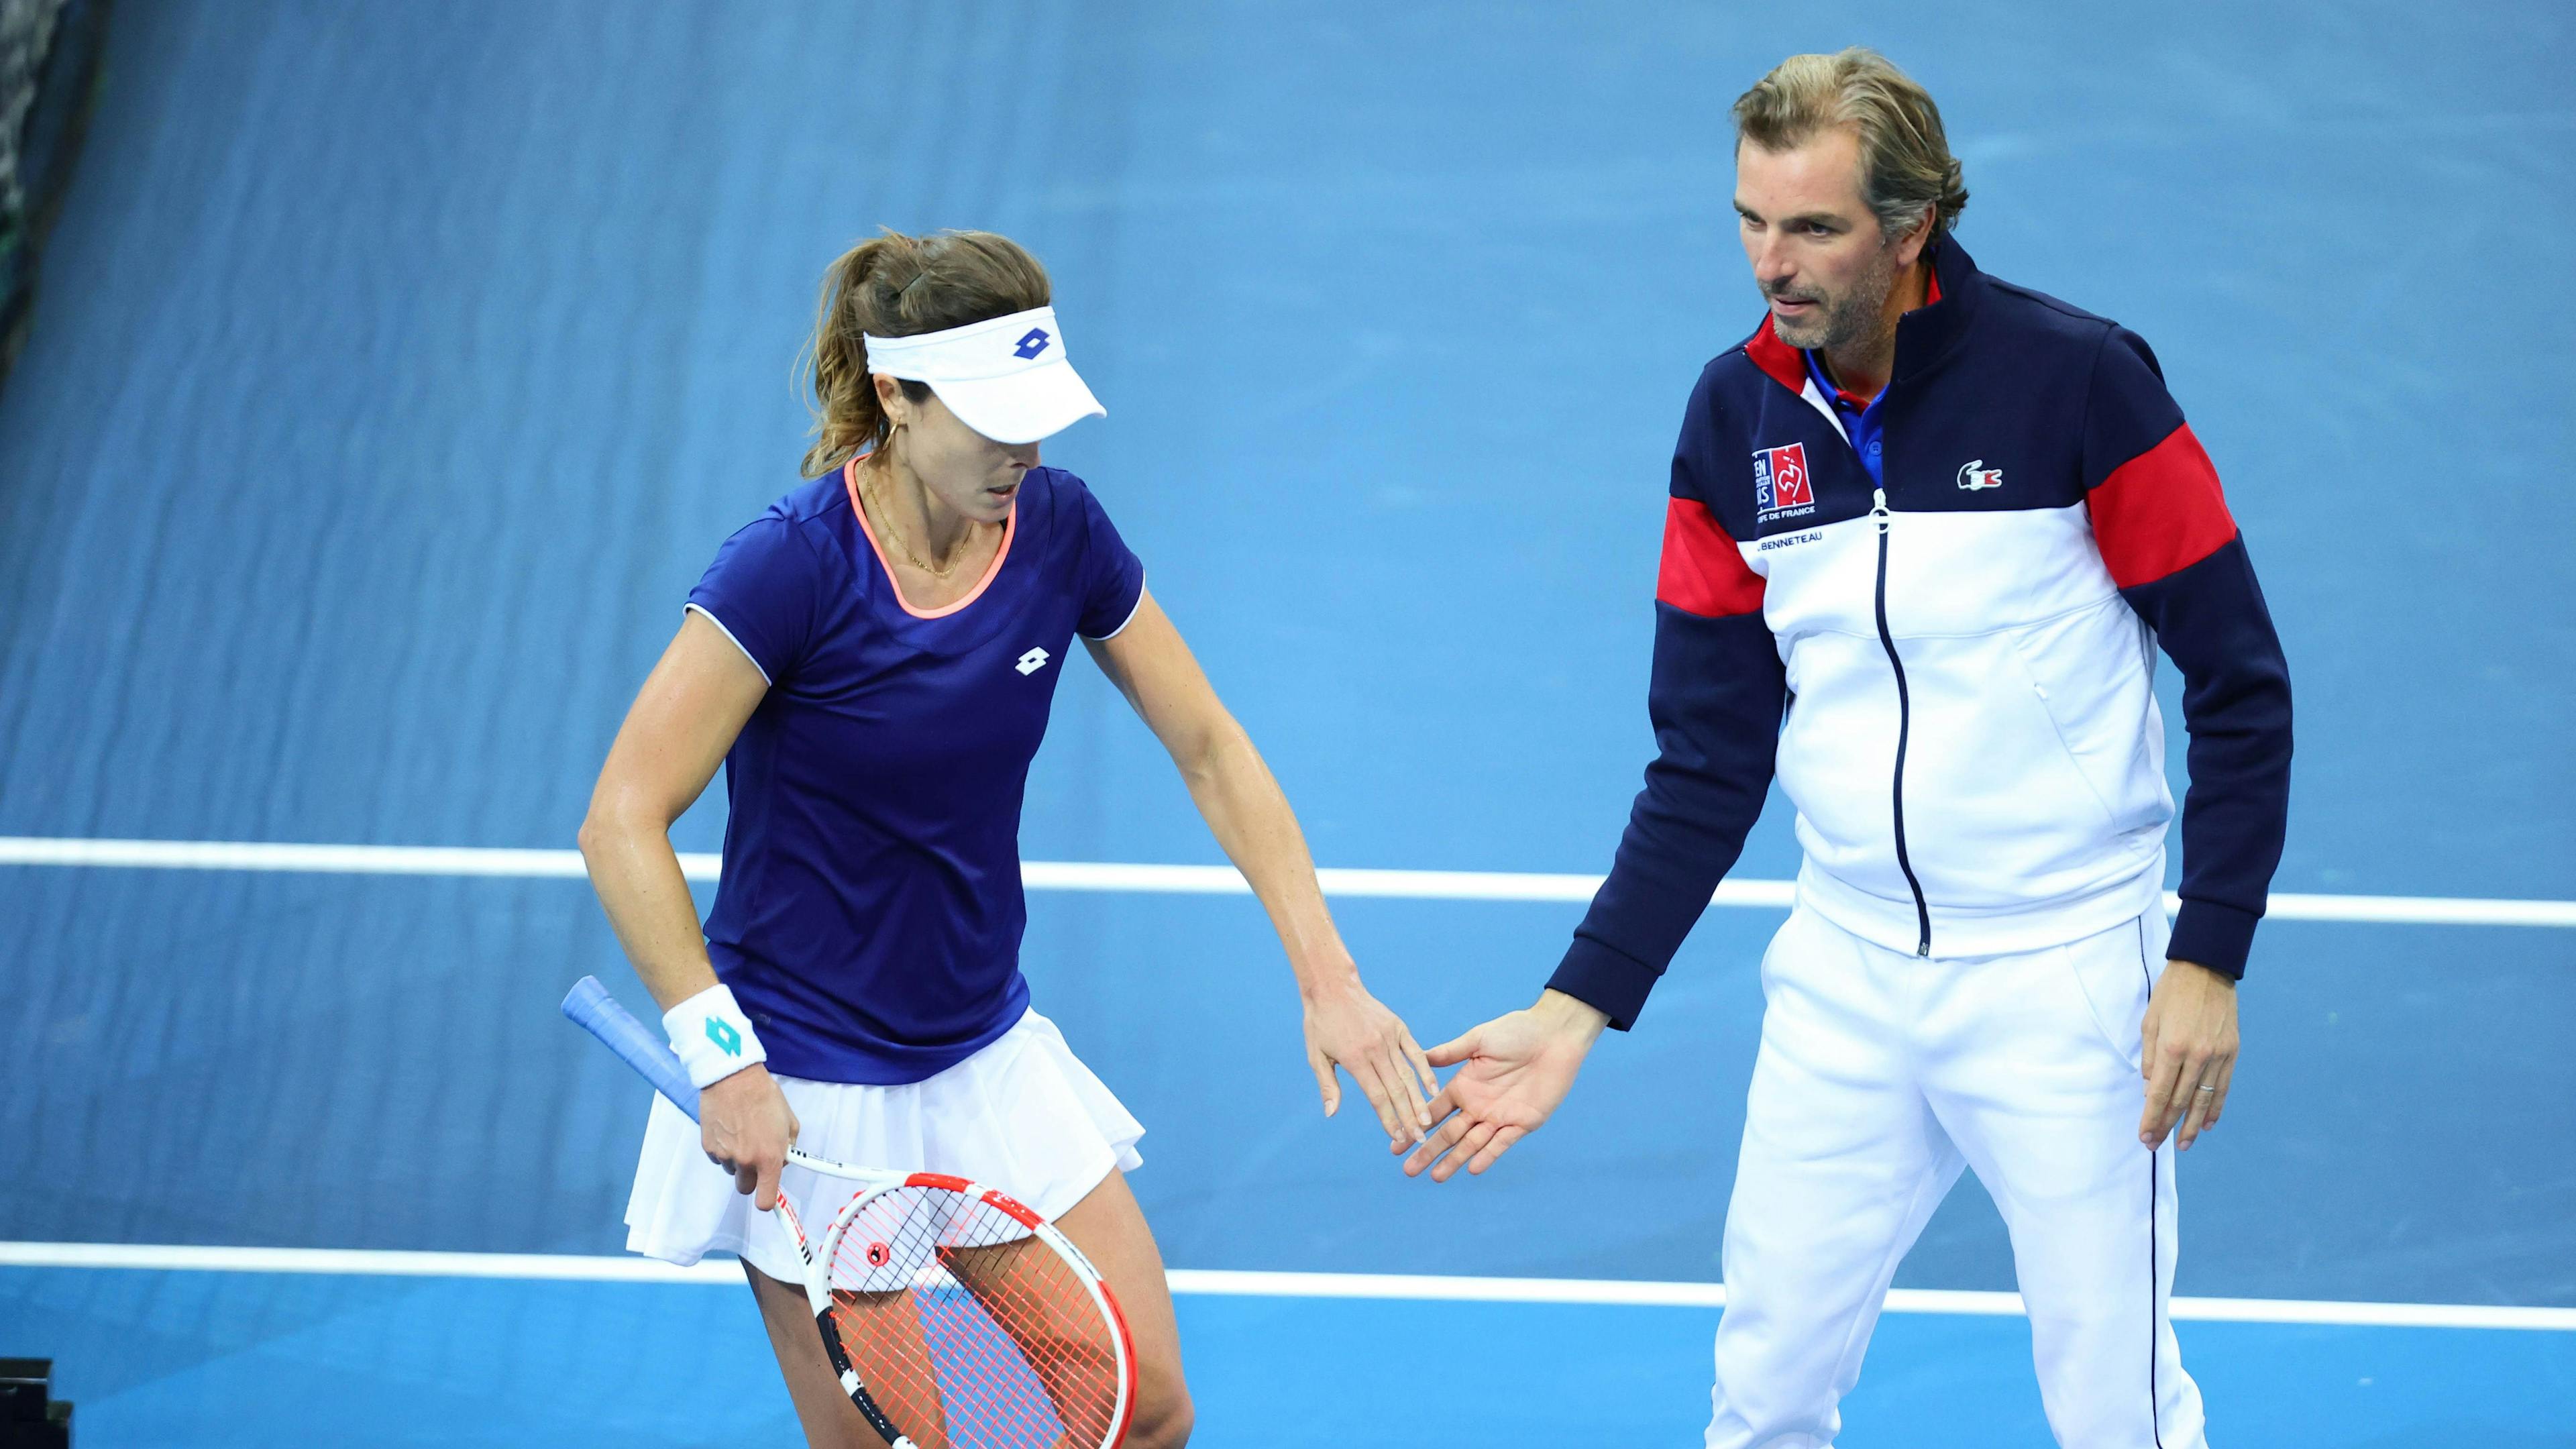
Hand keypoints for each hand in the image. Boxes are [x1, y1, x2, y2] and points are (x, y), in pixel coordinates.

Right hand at [701, 1064, 799, 1209]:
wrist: (733, 1078)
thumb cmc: (765, 1096)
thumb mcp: (789, 1122)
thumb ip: (789, 1147)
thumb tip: (784, 1160)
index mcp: (769, 1158)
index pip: (765, 1200)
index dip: (768, 1201)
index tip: (768, 1195)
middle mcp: (745, 1162)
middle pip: (746, 1188)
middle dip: (752, 1177)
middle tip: (756, 1157)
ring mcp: (724, 1156)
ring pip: (732, 1171)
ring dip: (738, 1161)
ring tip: (742, 1134)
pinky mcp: (708, 1147)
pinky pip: (718, 1158)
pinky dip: (724, 1150)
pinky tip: (729, 1130)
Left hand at [1302, 977, 1438, 1146]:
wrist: (1332, 986)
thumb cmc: (1321, 1024)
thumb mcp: (1316, 1056)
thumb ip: (1327, 1085)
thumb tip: (1331, 1113)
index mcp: (1354, 1059)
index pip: (1376, 1096)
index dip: (1388, 1119)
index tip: (1397, 1138)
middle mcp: (1375, 1049)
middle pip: (1396, 1089)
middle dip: (1408, 1117)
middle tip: (1419, 1138)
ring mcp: (1389, 1037)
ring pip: (1408, 1074)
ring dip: (1418, 1099)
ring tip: (1427, 1121)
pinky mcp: (1398, 1027)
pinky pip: (1416, 1052)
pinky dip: (1425, 1071)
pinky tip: (1433, 1089)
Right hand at [1402, 990, 1606, 1181]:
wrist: (1554, 1036)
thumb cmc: (1517, 1031)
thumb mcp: (1479, 1039)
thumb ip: (1451, 1051)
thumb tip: (1421, 1056)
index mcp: (1464, 1086)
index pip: (1434, 1112)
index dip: (1415, 1126)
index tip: (1395, 1143)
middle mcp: (1478, 1105)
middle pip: (1448, 1134)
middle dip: (1428, 1151)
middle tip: (1408, 1170)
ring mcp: (1499, 1116)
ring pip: (1471, 1144)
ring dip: (1454, 1160)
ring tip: (1435, 1178)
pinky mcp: (1523, 1122)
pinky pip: (1502, 1143)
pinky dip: (1488, 1155)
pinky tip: (1472, 1169)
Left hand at [2140, 959, 2238, 1151]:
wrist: (2206, 969)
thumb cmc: (2170, 994)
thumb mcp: (2149, 1022)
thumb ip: (2149, 1059)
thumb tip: (2150, 1091)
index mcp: (2171, 1047)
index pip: (2159, 1093)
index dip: (2152, 1118)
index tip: (2145, 1136)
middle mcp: (2196, 1055)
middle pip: (2180, 1101)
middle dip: (2167, 1125)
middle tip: (2156, 1144)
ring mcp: (2217, 1055)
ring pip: (2204, 1099)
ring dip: (2193, 1125)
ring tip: (2184, 1144)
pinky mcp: (2232, 1052)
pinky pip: (2223, 1086)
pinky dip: (2215, 1107)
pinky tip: (2208, 1123)